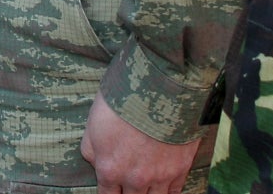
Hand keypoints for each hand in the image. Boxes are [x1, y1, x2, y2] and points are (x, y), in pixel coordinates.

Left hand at [81, 96, 211, 193]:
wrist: (158, 89)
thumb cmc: (122, 102)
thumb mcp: (93, 124)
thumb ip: (92, 151)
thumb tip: (96, 163)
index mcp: (110, 170)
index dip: (108, 193)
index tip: (111, 189)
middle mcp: (135, 179)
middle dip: (128, 193)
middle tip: (128, 184)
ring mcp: (160, 176)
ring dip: (147, 193)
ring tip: (144, 186)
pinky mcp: (181, 168)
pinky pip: (174, 191)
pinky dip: (167, 189)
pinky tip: (163, 184)